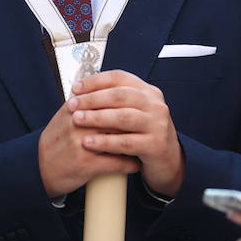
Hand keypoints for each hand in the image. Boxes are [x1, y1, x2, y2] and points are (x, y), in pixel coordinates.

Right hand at [39, 94, 141, 197]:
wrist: (38, 168)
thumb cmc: (55, 142)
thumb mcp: (65, 116)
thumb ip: (84, 102)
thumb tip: (105, 90)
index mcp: (75, 109)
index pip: (108, 100)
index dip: (127, 104)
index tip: (140, 108)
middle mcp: (79, 123)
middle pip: (117, 118)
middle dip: (135, 123)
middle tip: (148, 126)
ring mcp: (82, 144)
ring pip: (120, 139)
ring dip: (136, 143)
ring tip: (146, 144)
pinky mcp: (87, 164)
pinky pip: (116, 163)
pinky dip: (130, 164)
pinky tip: (137, 164)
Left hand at [65, 70, 183, 196]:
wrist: (167, 162)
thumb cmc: (143, 136)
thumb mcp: (133, 113)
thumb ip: (114, 102)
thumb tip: (80, 92)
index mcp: (147, 92)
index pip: (119, 78)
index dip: (95, 81)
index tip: (76, 88)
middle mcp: (155, 104)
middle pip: (120, 95)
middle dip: (92, 99)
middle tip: (72, 105)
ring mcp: (157, 124)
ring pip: (122, 117)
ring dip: (96, 117)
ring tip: (77, 120)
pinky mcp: (155, 145)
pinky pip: (126, 142)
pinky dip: (105, 141)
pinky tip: (88, 143)